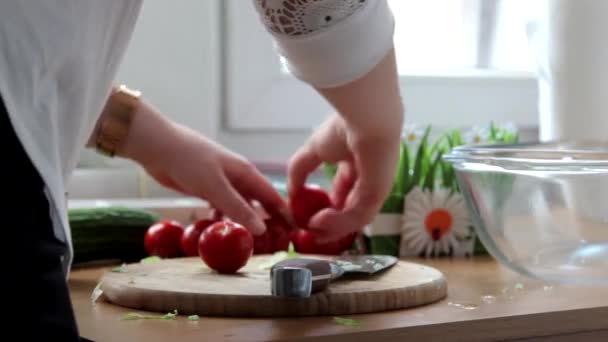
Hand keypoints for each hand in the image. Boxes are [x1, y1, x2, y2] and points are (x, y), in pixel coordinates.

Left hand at [118, 102, 286, 235]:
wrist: (157, 146)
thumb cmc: (189, 160)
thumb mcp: (215, 187)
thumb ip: (238, 208)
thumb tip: (262, 230)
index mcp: (245, 172)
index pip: (272, 196)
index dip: (284, 213)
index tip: (293, 232)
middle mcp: (237, 177)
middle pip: (257, 202)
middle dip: (266, 220)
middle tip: (273, 243)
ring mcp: (221, 182)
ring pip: (239, 206)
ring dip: (244, 222)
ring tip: (249, 242)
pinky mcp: (205, 188)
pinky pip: (221, 207)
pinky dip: (223, 219)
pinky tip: (220, 229)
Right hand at [288, 114, 400, 241]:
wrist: (364, 121)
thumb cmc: (342, 129)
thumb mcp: (312, 151)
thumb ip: (299, 170)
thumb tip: (290, 192)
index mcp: (356, 169)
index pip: (344, 196)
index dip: (327, 210)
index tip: (309, 219)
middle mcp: (368, 182)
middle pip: (350, 212)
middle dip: (330, 226)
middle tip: (311, 233)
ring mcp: (375, 190)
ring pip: (353, 218)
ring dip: (332, 227)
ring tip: (313, 229)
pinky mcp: (378, 195)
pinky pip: (357, 215)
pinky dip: (338, 222)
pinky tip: (320, 221)